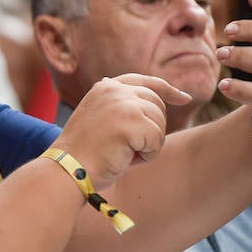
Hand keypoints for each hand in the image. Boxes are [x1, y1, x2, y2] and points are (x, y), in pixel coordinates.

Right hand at [58, 74, 190, 187]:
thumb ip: (122, 108)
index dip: (167, 90)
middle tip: (130, 149)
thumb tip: (151, 99)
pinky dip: (147, 155)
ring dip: (148, 145)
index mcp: (105, 87)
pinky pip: (156, 140)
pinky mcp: (130, 120)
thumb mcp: (101, 121)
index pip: (145, 81)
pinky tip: (126, 159)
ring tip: (123, 153)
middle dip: (153, 130)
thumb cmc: (85, 155)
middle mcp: (114, 89)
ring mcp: (122, 103)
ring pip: (159, 123)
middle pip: (157, 105)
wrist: (67, 170)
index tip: (184, 98)